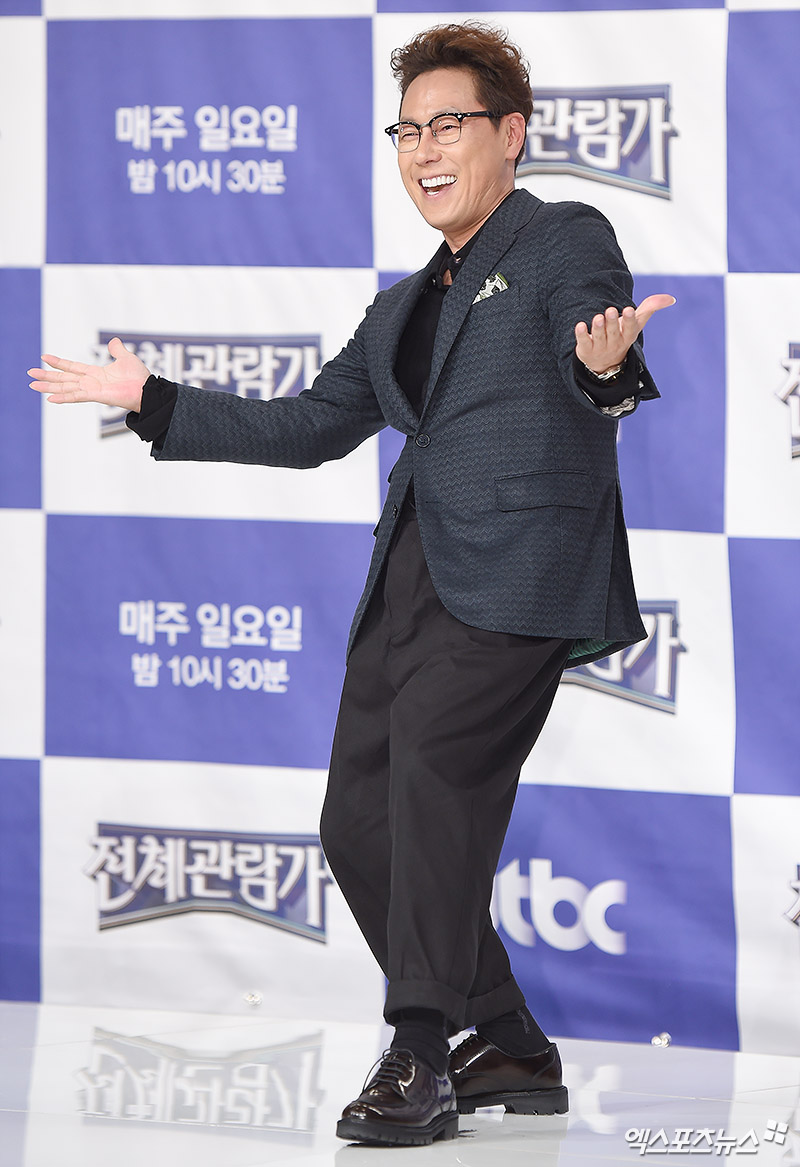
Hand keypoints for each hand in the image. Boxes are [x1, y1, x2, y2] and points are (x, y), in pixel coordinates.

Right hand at [29, 337, 149, 412]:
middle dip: (47, 376)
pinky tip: (50, 397)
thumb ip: (117, 350)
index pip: (73, 367)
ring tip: (33, 384)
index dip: (59, 363)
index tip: (44, 357)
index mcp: (95, 374)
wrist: (148, 390)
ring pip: (66, 387)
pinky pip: (76, 396)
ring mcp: (92, 390)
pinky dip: (63, 397)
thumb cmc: (139, 378)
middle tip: (30, 373)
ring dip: (49, 386)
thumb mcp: (126, 358)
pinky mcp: (96, 396)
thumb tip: (113, 341)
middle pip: (64, 378)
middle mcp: (91, 382)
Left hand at [574, 294, 675, 374]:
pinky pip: (583, 342)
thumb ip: (650, 308)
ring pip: (598, 337)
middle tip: (610, 310)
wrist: (604, 363)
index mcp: (627, 336)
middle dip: (612, 322)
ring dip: (598, 327)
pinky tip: (580, 325)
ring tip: (598, 317)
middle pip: (613, 333)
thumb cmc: (621, 336)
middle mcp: (614, 343)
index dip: (629, 320)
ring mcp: (599, 347)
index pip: (629, 329)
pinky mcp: (585, 349)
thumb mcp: (636, 324)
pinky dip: (581, 334)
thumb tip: (671, 298)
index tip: (629, 310)